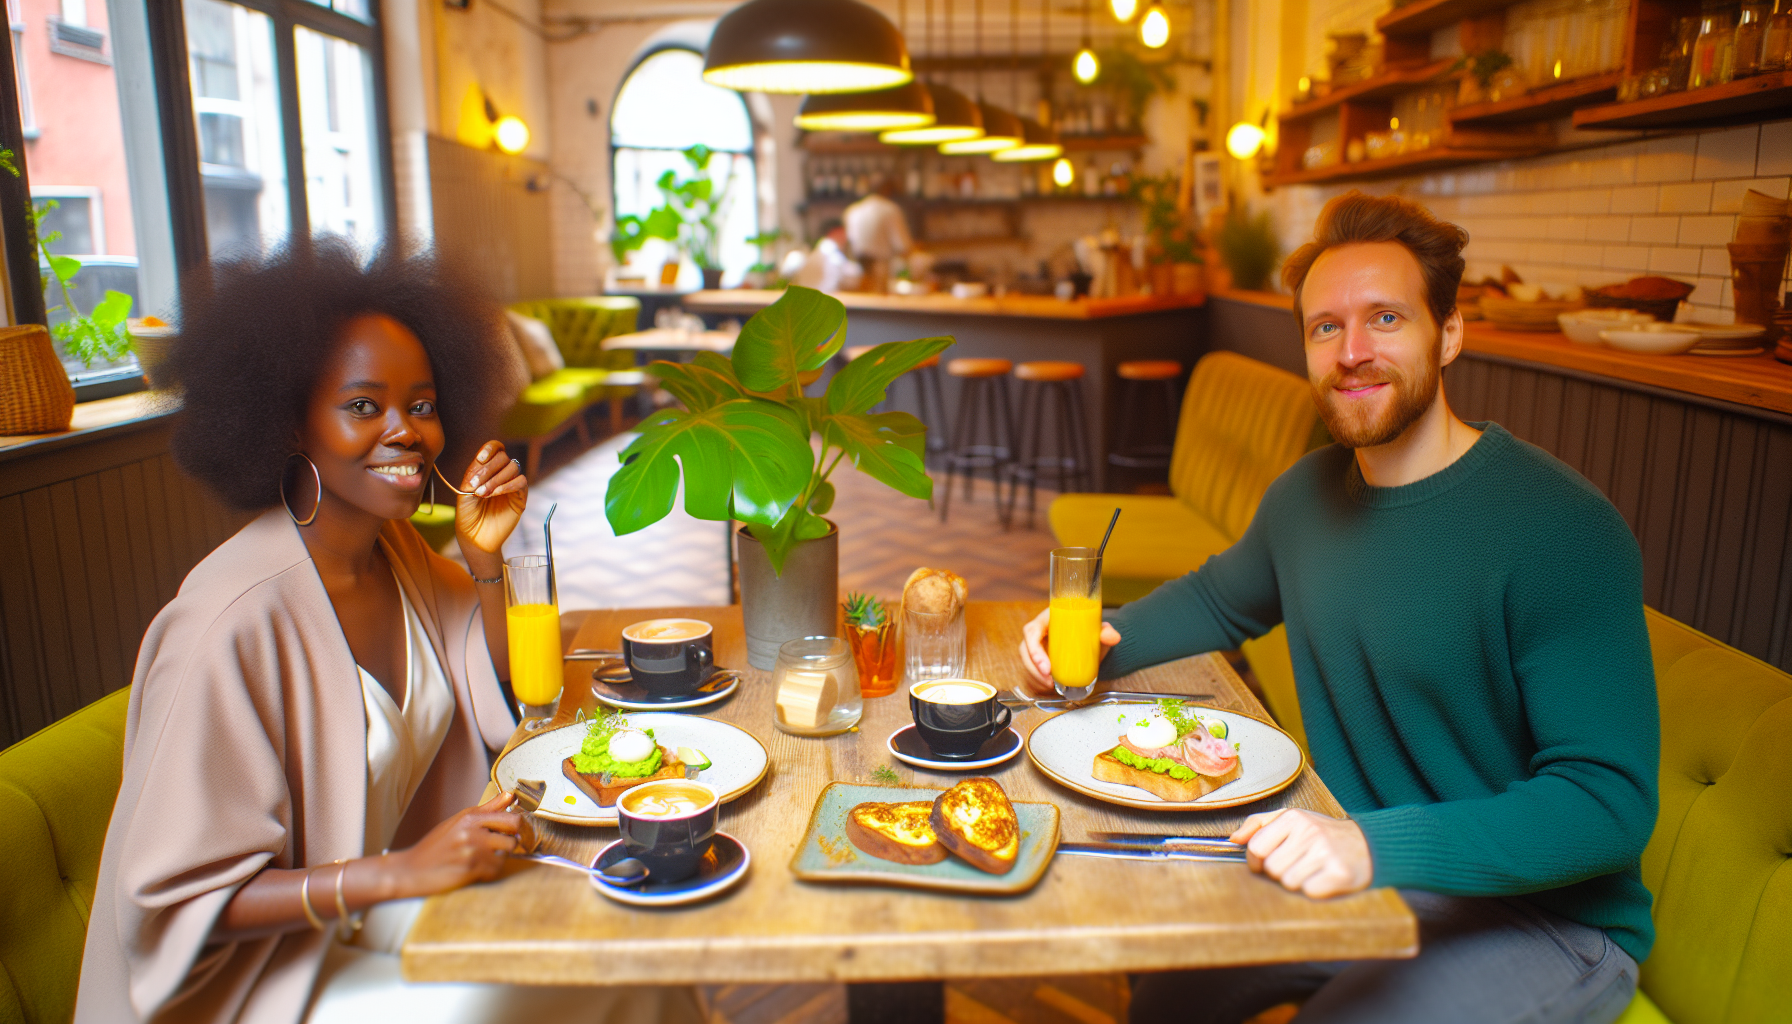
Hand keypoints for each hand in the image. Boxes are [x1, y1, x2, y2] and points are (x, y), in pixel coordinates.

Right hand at [384, 790, 521, 899]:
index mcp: (469, 817)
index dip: (518, 826)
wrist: (411, 871)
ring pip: (505, 854)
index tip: (515, 831)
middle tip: (501, 846)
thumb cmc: (436, 847)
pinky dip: (488, 872)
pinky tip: (473, 870)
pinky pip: (495, 870)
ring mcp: (472, 850)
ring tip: (482, 858)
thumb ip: (487, 809)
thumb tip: (511, 795)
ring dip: (498, 858)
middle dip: (511, 841)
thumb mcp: (458, 822)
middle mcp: (472, 830)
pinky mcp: (471, 868)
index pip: (511, 817)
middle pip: (514, 835)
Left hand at [454, 441, 527, 555]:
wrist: (475, 537)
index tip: (480, 459)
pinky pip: (521, 482)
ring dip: (496, 479)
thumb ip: (473, 474)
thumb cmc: (468, 515)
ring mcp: (511, 485)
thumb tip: (483, 460)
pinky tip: (495, 494)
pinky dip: (508, 485)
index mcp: (487, 470)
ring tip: (483, 494)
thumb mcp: (464, 492)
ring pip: (513, 467)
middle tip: (476, 486)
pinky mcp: (520, 497)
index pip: (495, 449)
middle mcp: (500, 475)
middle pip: (503, 457)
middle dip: (488, 469)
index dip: (490, 449)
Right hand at [1016, 608, 1121, 696]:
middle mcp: (1039, 631)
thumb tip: (1112, 637)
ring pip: (1026, 661)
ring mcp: (1037, 646)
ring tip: (1051, 686)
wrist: (1091, 640)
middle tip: (1049, 681)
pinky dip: (1037, 681)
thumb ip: (1105, 631)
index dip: (1034, 650)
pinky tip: (1048, 687)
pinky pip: (1031, 670)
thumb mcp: (1097, 630)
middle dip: (1033, 668)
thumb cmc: (1089, 631)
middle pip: (1025, 649)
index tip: (1046, 667)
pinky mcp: (1038, 658)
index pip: (1031, 631)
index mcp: (1048, 619)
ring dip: (1035, 677)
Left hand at [1230, 808, 1372, 898]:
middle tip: (1298, 864)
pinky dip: (1314, 890)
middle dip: (1280, 872)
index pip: (1256, 847)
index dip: (1256, 861)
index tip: (1265, 863)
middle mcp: (1309, 831)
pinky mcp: (1339, 873)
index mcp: (1294, 817)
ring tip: (1312, 870)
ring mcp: (1325, 852)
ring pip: (1288, 882)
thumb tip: (1233, 838)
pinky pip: (1309, 892)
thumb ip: (1258, 824)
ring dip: (1297, 882)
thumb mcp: (1292, 819)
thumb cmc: (1323, 834)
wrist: (1368, 845)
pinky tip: (1324, 878)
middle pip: (1271, 868)